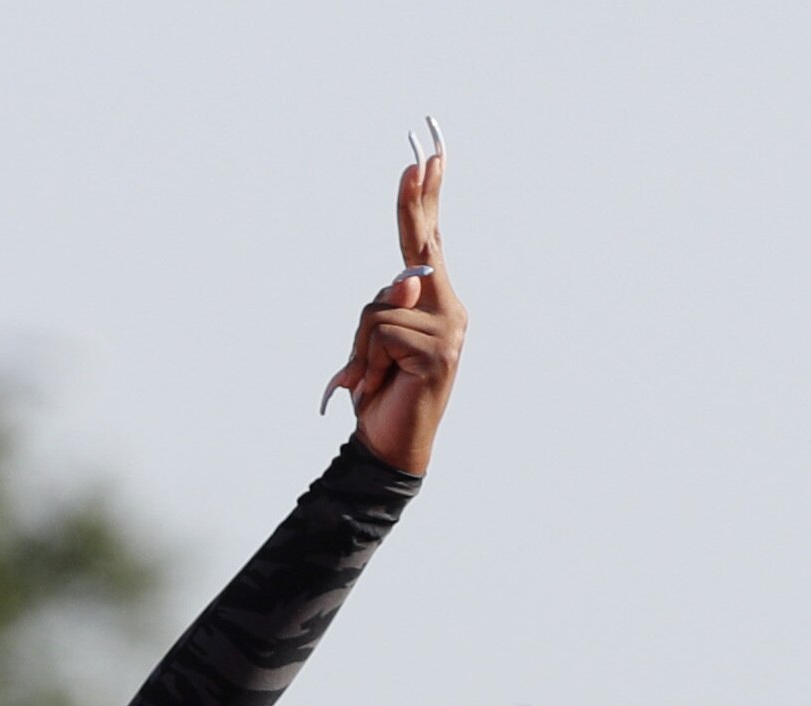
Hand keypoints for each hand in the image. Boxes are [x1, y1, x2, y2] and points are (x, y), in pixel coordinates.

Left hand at [321, 129, 463, 473]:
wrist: (389, 444)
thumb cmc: (380, 389)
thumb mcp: (372, 343)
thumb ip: (385, 311)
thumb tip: (405, 284)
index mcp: (434, 301)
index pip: (430, 241)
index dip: (427, 201)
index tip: (429, 158)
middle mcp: (449, 308)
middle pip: (423, 247)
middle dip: (415, 203)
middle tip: (417, 157)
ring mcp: (450, 330)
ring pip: (383, 305)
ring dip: (360, 346)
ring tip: (371, 376)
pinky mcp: (440, 354)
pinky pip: (384, 334)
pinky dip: (366, 361)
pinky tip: (379, 383)